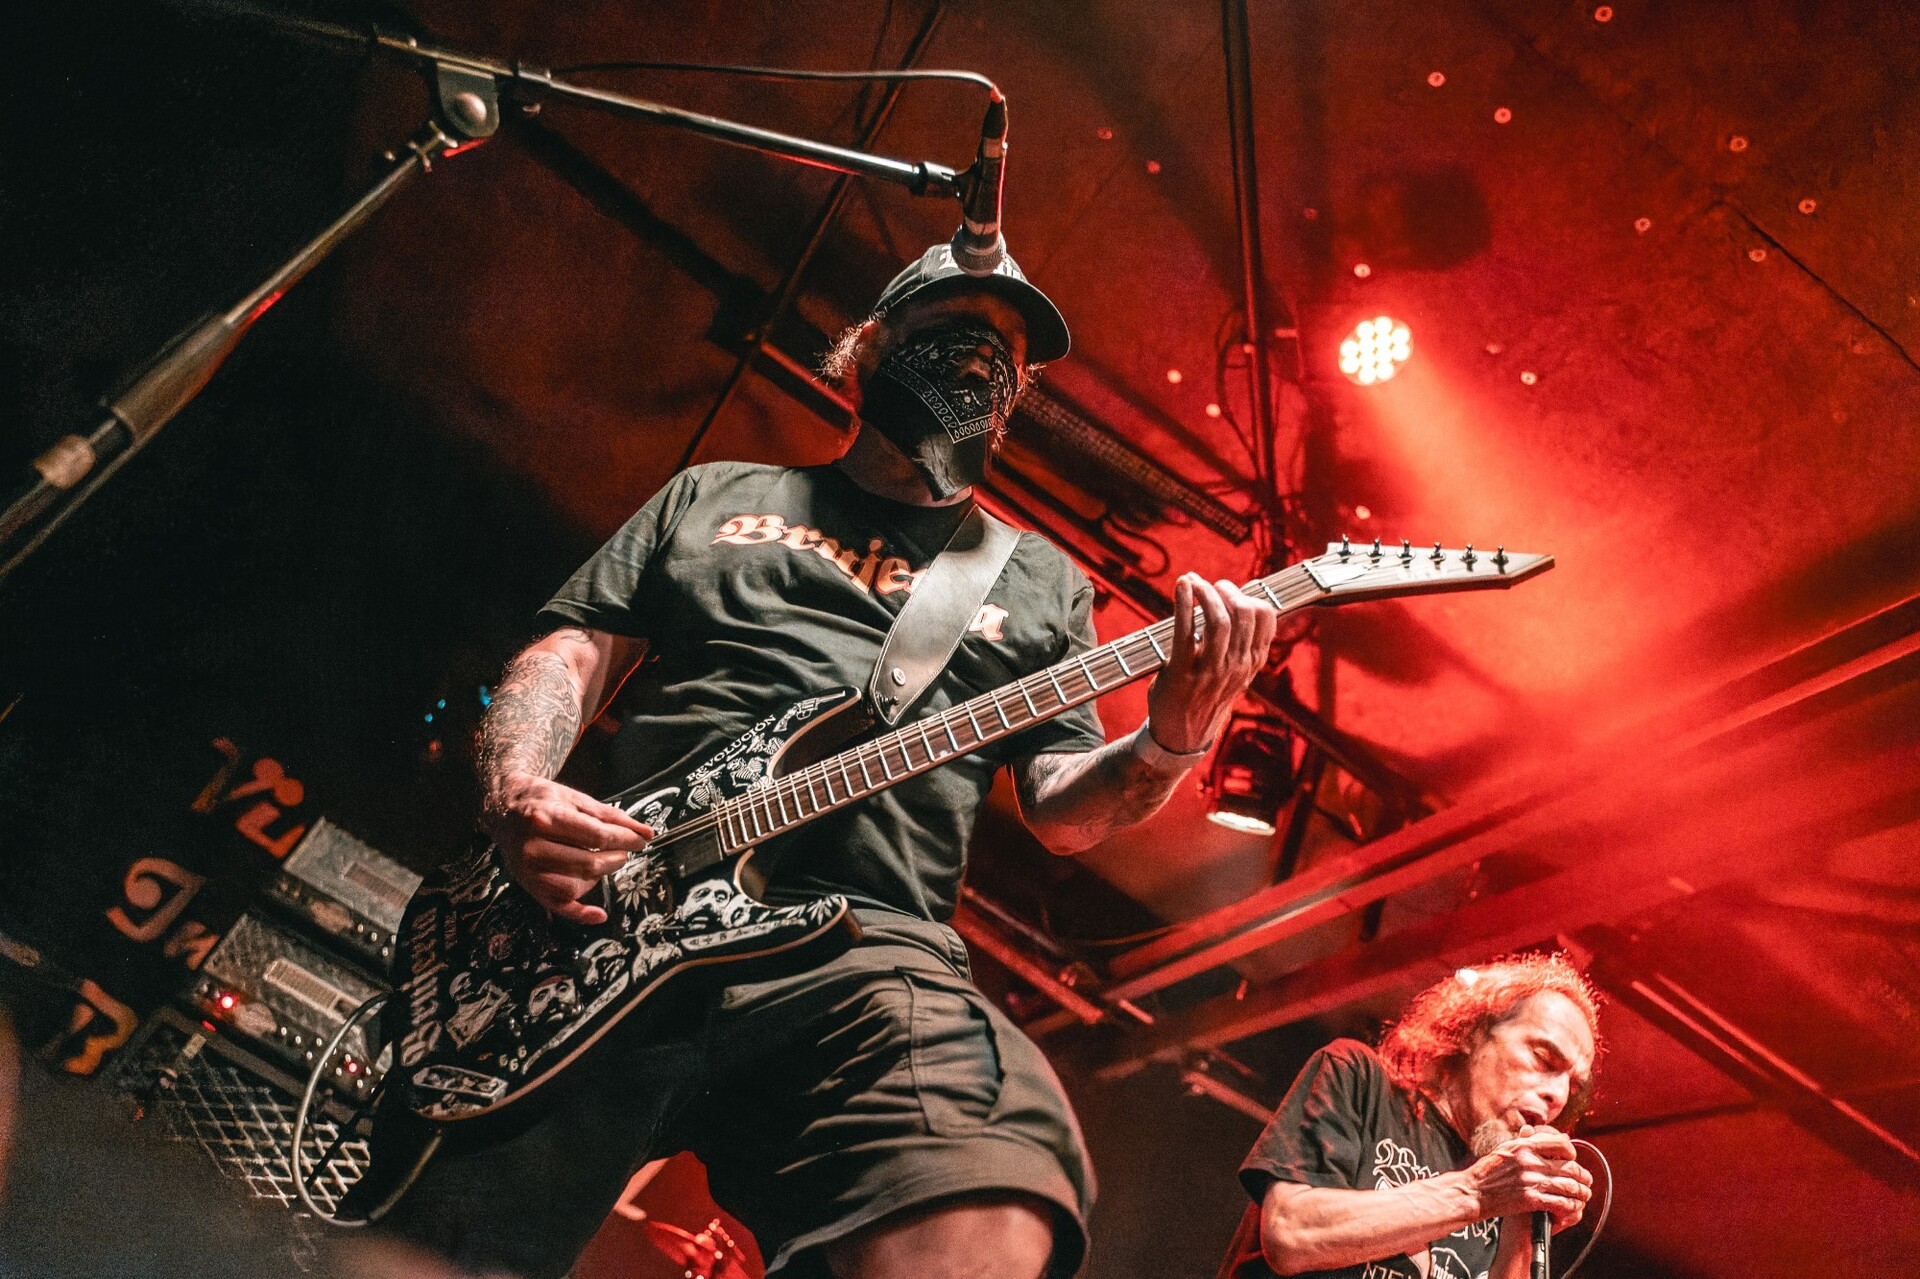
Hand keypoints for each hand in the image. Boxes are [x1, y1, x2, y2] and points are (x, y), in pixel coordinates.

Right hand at [482, 772, 652, 924]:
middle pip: (587, 862)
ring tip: (608, 860)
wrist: (502, 807)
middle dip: (616, 857)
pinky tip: (600, 915)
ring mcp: (529, 870)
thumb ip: (610, 815)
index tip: (642, 839)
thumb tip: (645, 832)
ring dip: (601, 875)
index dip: (625, 839)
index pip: (596, 835)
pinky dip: (580, 914)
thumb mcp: (574, 798)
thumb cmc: (542, 800)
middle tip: (626, 849)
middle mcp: (534, 847)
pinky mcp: (529, 885)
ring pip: (575, 885)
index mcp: (546, 818)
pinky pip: (556, 906)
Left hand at [1143, 574, 1278, 753]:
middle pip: (1243, 613)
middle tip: (1211, 585)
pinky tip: (1182, 585)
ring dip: (1205, 592)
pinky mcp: (1182, 672)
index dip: (1249, 595)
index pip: (1266, 618)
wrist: (1182, 735)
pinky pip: (1185, 630)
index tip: (1232, 590)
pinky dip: (1184, 602)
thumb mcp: (1235, 674)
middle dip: (1227, 589)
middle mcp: (1236, 666)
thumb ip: (1242, 645)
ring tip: (1194, 581)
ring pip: (1218, 620)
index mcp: (1251, 663)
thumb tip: (1241, 603)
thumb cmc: (1206, 696)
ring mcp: (1210, 671)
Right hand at [1465, 1128, 1592, 1232]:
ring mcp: (1531, 1180)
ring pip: (1569, 1187)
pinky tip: (1570, 1208)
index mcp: (1524, 1145)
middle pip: (1570, 1167)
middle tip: (1586, 1183)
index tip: (1572, 1160)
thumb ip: (1528, 1141)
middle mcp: (1530, 1160)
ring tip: (1582, 1197)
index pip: (1561, 1144)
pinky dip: (1570, 1207)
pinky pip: (1561, 1203)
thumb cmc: (1488, 1171)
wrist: (1473, 1191)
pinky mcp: (1531, 1200)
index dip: (1572, 1153)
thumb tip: (1552, 1134)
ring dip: (1580, 1194)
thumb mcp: (1506, 1148)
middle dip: (1583, 1177)